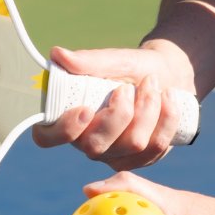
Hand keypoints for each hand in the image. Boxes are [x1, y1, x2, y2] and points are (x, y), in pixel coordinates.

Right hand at [33, 45, 192, 169]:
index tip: (85, 108)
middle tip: (128, 87)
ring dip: (148, 108)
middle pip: (95, 146)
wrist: (168, 75)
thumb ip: (88, 61)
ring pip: (132, 144)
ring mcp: (114, 155)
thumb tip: (57, 54)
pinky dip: (166, 118)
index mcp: (68, 118)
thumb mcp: (114, 60)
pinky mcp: (140, 160)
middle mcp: (87, 142)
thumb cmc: (132, 68)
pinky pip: (155, 147)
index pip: (47, 137)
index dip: (63, 130)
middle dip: (120, 114)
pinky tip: (168, 97)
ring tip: (152, 84)